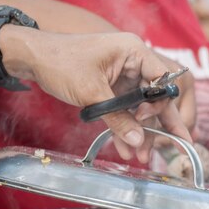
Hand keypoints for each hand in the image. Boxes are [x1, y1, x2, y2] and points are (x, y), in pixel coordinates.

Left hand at [0, 27, 191, 163]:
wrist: (35, 59)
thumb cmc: (61, 62)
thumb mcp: (91, 92)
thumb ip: (117, 117)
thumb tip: (138, 140)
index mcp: (134, 52)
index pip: (163, 80)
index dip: (162, 105)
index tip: (150, 125)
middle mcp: (133, 64)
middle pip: (155, 97)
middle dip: (159, 125)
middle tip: (173, 147)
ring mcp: (122, 77)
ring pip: (139, 108)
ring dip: (140, 132)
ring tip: (141, 156)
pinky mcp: (110, 89)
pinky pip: (123, 111)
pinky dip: (124, 128)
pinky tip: (125, 148)